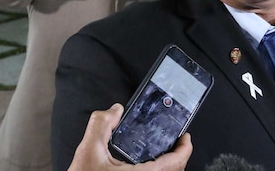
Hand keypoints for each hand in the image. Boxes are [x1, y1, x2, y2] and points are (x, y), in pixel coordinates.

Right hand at [68, 103, 191, 170]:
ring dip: (168, 166)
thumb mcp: (88, 151)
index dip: (185, 149)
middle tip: (177, 143)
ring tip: (165, 153)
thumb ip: (101, 125)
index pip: (175, 164)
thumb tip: (115, 110)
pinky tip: (146, 165)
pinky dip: (158, 170)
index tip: (185, 138)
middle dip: (178, 157)